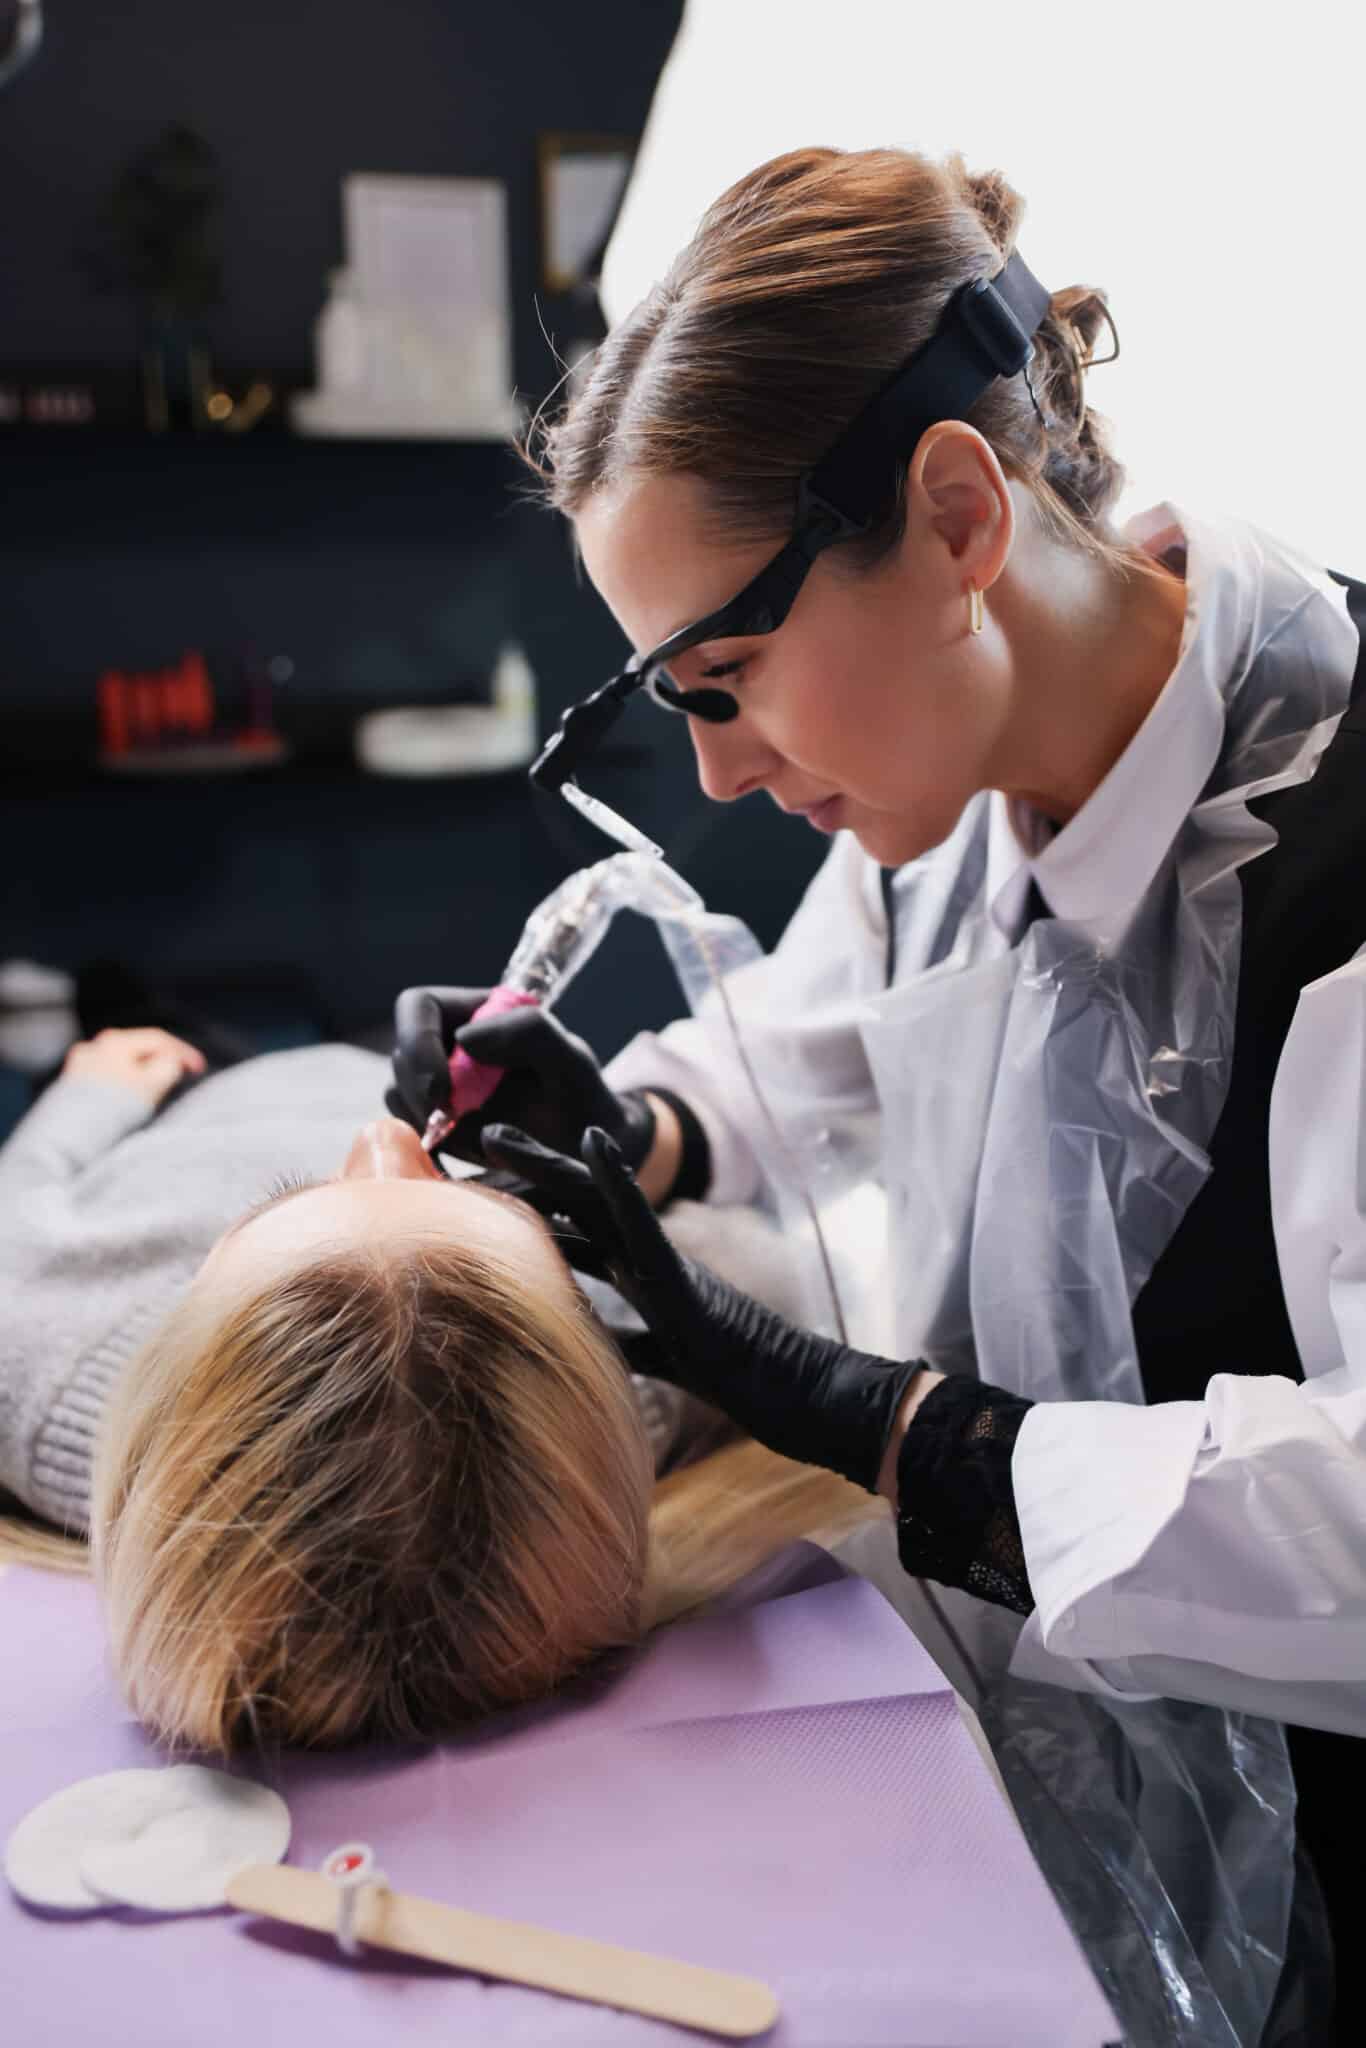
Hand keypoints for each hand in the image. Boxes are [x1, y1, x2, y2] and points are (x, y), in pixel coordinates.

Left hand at [61, 1028, 206, 1108]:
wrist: (70, 1139)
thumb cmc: (113, 1112)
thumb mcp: (152, 1085)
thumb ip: (168, 1066)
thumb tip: (171, 1061)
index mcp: (114, 1042)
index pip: (157, 1040)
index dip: (183, 1052)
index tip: (199, 1068)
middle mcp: (93, 1048)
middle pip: (137, 1050)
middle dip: (161, 1061)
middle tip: (180, 1076)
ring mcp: (80, 1067)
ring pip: (122, 1064)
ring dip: (143, 1074)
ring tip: (156, 1091)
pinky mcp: (72, 1087)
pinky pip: (107, 1078)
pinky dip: (124, 1084)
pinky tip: (129, 1100)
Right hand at [387, 984, 654, 1170]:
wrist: (589, 1147)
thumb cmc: (583, 1095)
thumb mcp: (570, 1059)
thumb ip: (530, 1033)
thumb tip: (465, 1039)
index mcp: (475, 1014)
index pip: (418, 1007)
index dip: (416, 1041)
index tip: (441, 1086)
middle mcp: (450, 1047)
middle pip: (400, 1057)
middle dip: (418, 1093)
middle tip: (452, 1123)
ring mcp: (439, 1088)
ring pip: (398, 1098)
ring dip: (427, 1122)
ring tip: (479, 1138)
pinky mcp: (437, 1127)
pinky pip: (410, 1134)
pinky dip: (429, 1147)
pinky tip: (469, 1155)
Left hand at [481, 1123, 924, 1493]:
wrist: (797, 1393)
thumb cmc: (742, 1380)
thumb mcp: (665, 1360)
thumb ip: (630, 1341)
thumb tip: (591, 1342)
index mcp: (642, 1278)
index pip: (576, 1237)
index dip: (529, 1213)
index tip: (475, 1194)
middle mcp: (647, 1259)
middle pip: (576, 1206)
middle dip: (526, 1174)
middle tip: (472, 1139)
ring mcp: (663, 1262)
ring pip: (596, 1201)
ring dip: (548, 1164)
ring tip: (498, 1133)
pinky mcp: (681, 1276)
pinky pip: (644, 1221)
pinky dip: (617, 1181)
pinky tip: (593, 1144)